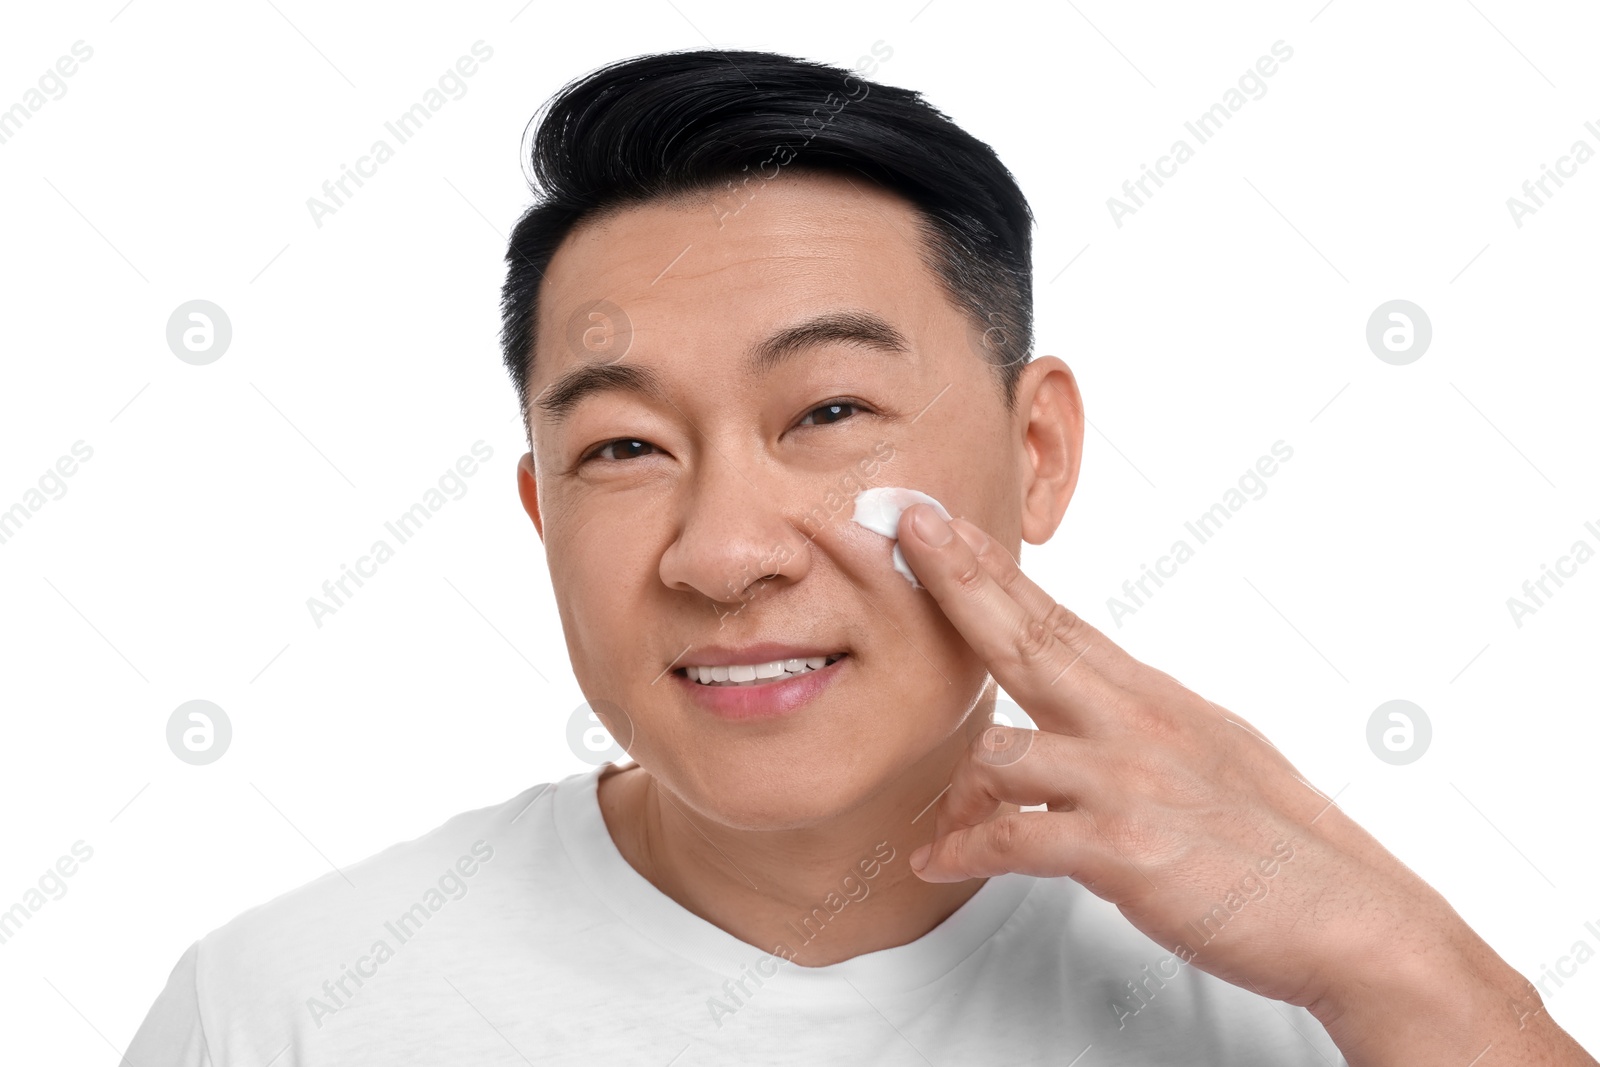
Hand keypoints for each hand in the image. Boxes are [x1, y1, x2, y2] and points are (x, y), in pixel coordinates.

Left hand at [895, 505, 1585, 1062]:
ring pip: (1003, 752)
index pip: (1061, 622)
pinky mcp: (1127, 847)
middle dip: (962, 582)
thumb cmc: (1283, 848)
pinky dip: (966, 851)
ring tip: (937, 828)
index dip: (996, 572)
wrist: (1358, 920)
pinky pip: (1014, 839)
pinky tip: (937, 862)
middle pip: (1030, 639)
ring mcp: (1131, 781)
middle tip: (909, 529)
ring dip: (956, 792)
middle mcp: (1140, 725)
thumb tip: (1098, 708)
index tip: (948, 526)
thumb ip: (1145, 725)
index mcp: (1157, 701)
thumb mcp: (1215, 755)